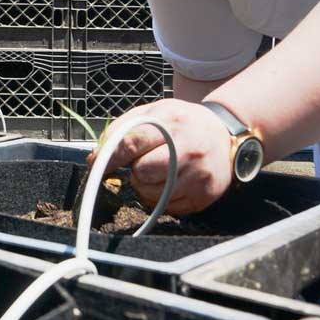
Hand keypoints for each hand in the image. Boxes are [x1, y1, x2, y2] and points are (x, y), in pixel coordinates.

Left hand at [86, 99, 232, 214]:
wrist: (224, 135)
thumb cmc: (182, 122)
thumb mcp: (154, 111)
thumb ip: (124, 127)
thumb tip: (98, 154)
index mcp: (173, 122)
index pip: (132, 143)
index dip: (110, 157)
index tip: (95, 164)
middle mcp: (189, 150)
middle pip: (142, 172)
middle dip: (135, 169)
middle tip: (142, 162)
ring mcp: (199, 176)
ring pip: (152, 193)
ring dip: (145, 185)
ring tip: (158, 170)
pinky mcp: (204, 197)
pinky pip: (167, 208)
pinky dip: (161, 198)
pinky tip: (170, 181)